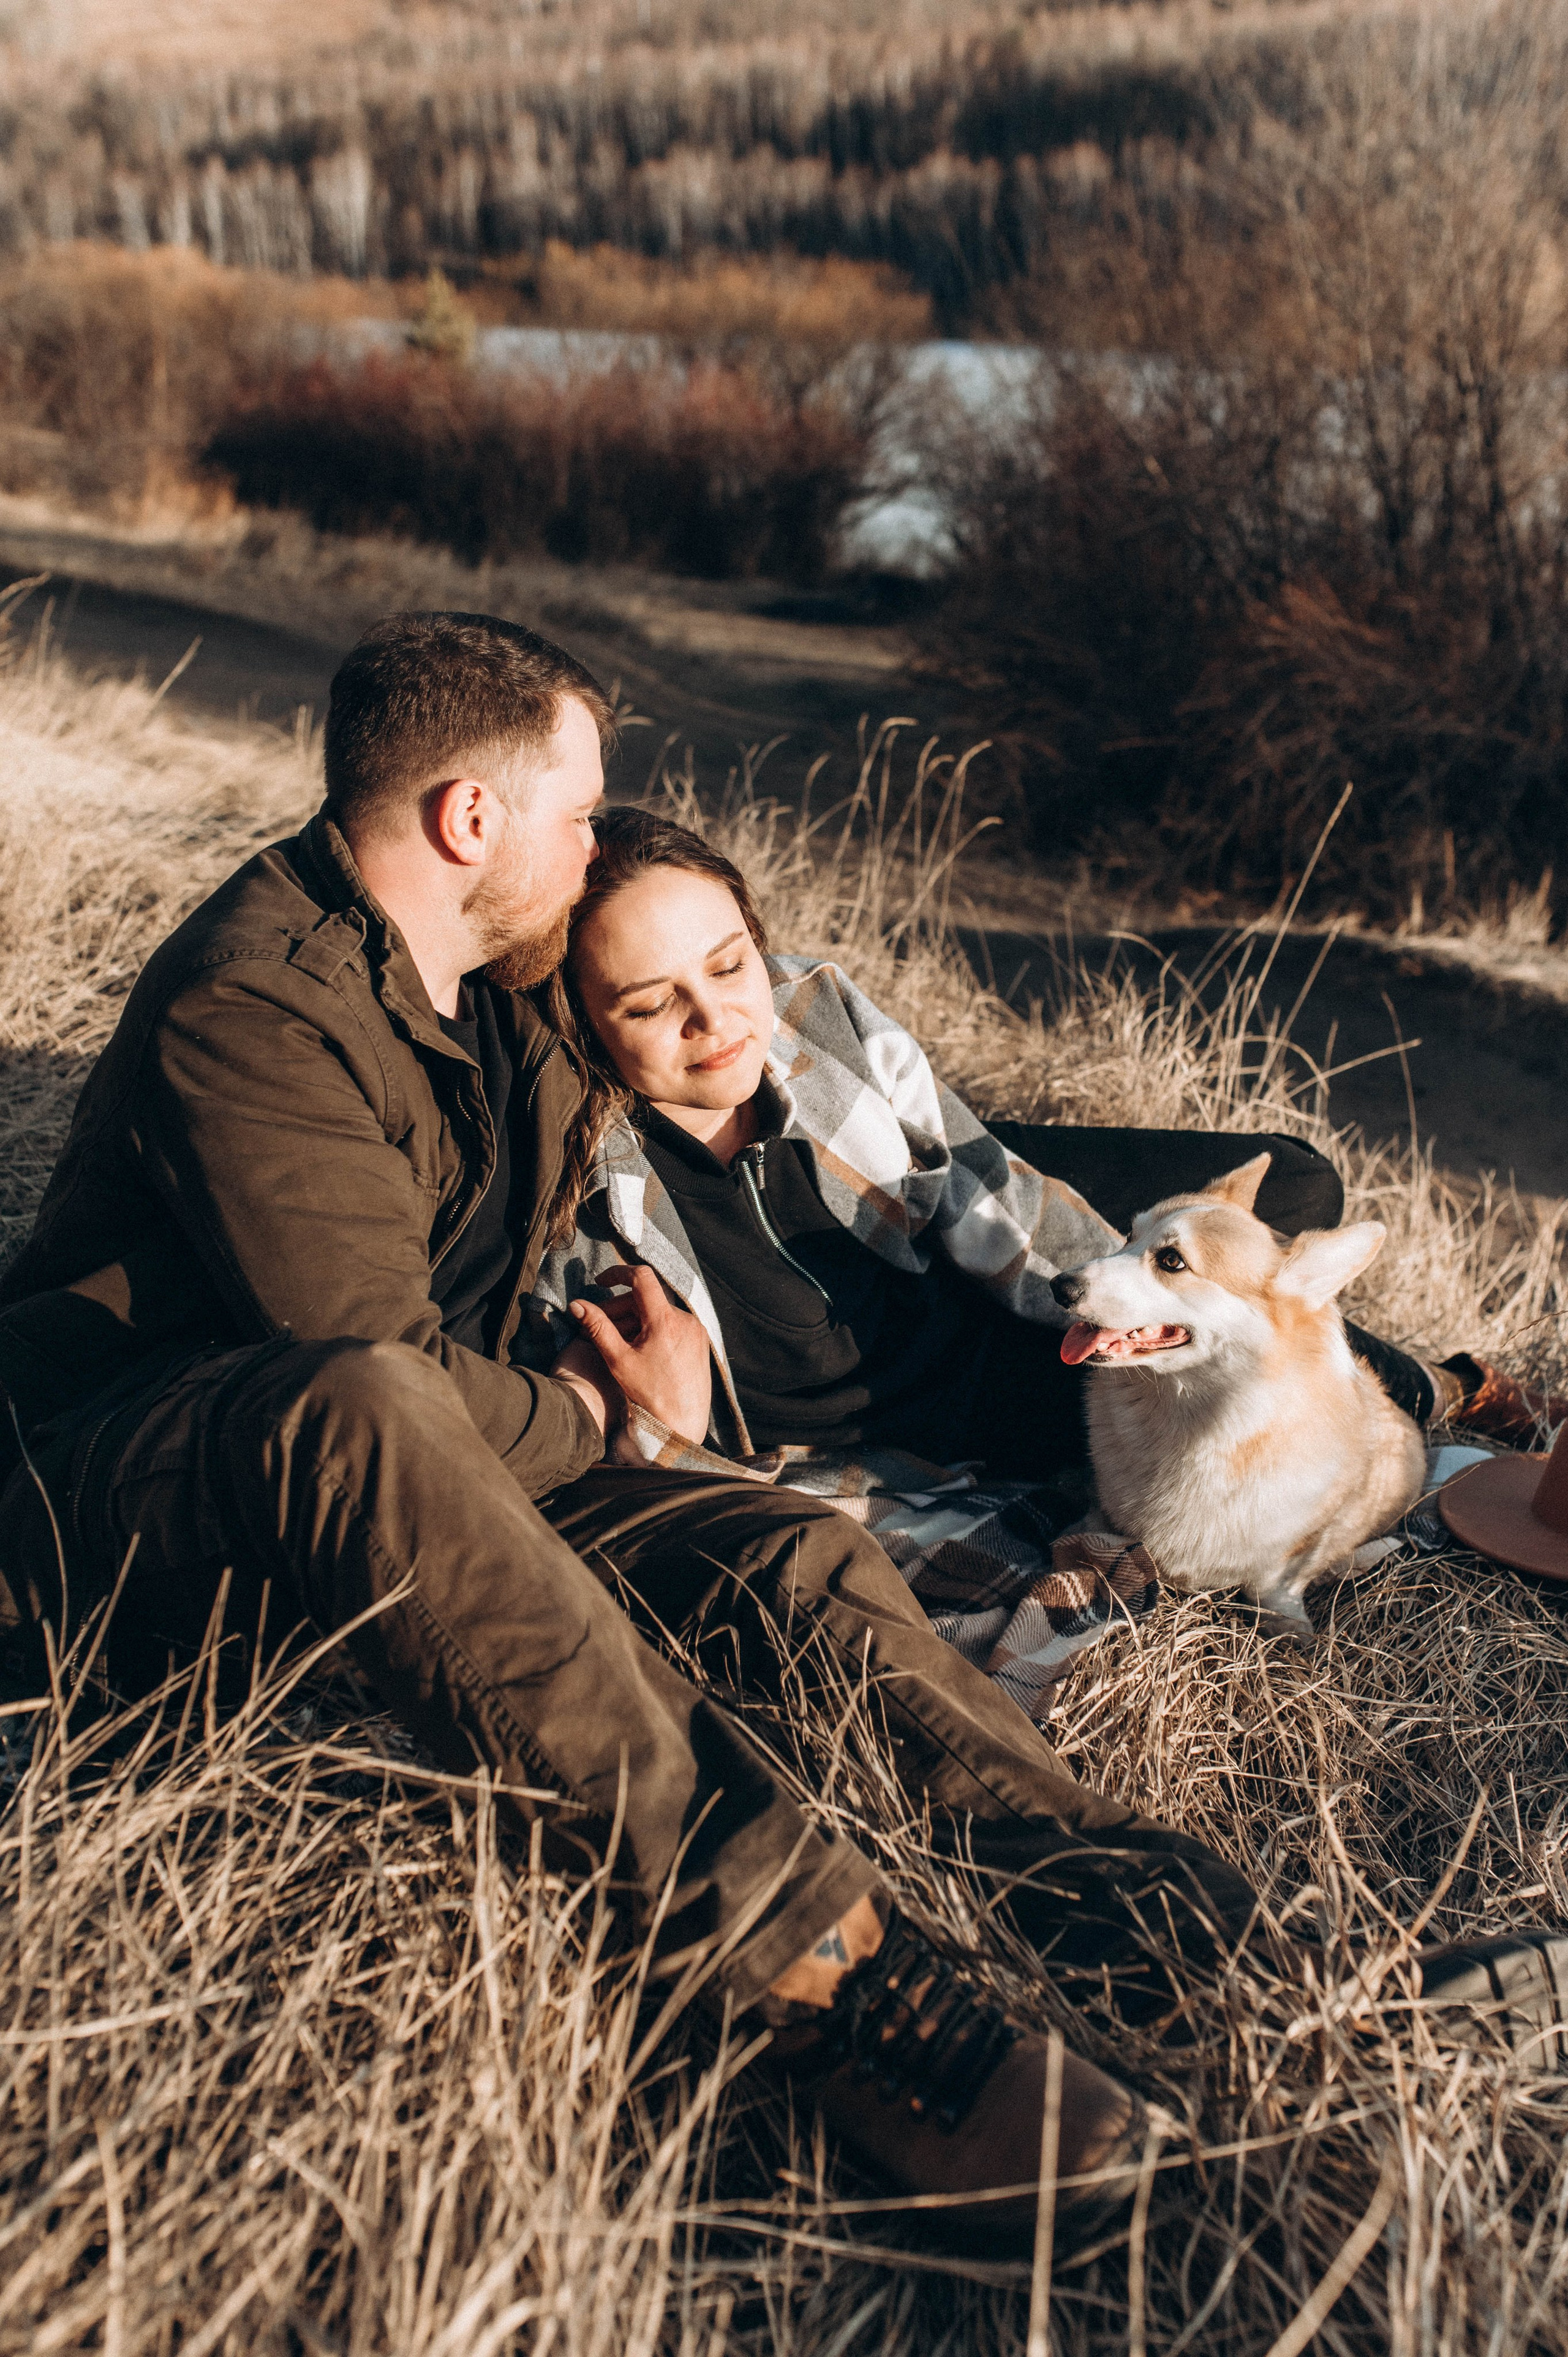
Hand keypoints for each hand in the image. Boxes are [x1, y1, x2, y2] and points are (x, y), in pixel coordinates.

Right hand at [556, 1264, 712, 1445]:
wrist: (681, 1423)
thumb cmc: (649, 1395)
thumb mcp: (618, 1359)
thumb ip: (597, 1327)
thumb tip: (576, 1305)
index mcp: (665, 1320)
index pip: (641, 1277)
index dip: (617, 1273)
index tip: (600, 1282)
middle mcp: (685, 1320)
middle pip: (646, 1300)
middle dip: (620, 1308)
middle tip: (599, 1324)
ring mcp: (696, 1331)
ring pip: (659, 1313)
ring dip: (636, 1320)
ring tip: (618, 1342)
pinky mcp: (701, 1342)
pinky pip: (673, 1325)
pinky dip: (653, 1329)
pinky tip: (640, 1349)